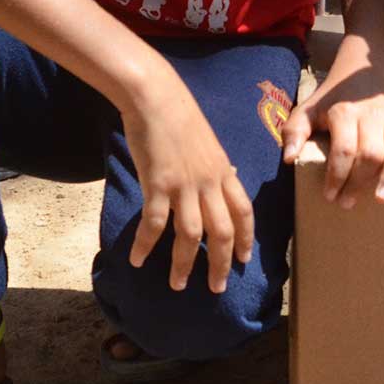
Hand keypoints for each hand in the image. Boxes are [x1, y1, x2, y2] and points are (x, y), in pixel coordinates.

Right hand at [123, 78, 254, 293]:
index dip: (245, 238)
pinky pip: (154, 224)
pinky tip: (138, 260)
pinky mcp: (158, 184)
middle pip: (222, 232)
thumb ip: (217, 164)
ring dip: (185, 264)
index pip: (244, 212)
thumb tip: (228, 174)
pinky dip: (146, 245)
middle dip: (221, 264)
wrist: (156, 97)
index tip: (244, 259)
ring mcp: (184, 185)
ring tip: (178, 284)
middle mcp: (209, 182)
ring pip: (191, 236)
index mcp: (224, 171)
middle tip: (217, 287)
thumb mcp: (209, 142)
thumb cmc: (179, 115)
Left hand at [282, 72, 383, 208]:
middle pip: (370, 154)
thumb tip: (289, 159)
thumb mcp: (307, 110)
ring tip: (382, 198)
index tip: (330, 195)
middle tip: (348, 203)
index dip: (337, 176)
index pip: (343, 150)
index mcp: (344, 113)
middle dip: (359, 182)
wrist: (361, 71)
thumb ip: (294, 132)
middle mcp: (371, 114)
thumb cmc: (332, 99)